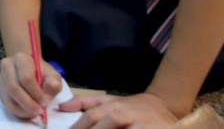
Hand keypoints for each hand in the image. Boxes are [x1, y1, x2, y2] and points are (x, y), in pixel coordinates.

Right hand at [0, 52, 62, 120]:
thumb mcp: (52, 75)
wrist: (29, 68)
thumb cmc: (42, 72)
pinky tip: (28, 112)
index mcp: (21, 59)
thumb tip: (45, 99)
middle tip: (39, 111)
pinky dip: (18, 112)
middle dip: (28, 104)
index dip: (36, 93)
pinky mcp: (0, 90)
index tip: (45, 103)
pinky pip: (7, 104)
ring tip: (34, 113)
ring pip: (9, 98)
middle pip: (14, 88)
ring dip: (23, 110)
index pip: (26, 78)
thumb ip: (53, 84)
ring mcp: (1, 79)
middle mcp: (7, 66)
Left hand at [60, 93, 177, 128]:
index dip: (77, 127)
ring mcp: (140, 126)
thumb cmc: (131, 106)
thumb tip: (61, 106)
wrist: (165, 107)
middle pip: (103, 127)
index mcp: (113, 106)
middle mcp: (125, 115)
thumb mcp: (109, 100)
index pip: (91, 117)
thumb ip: (85, 102)